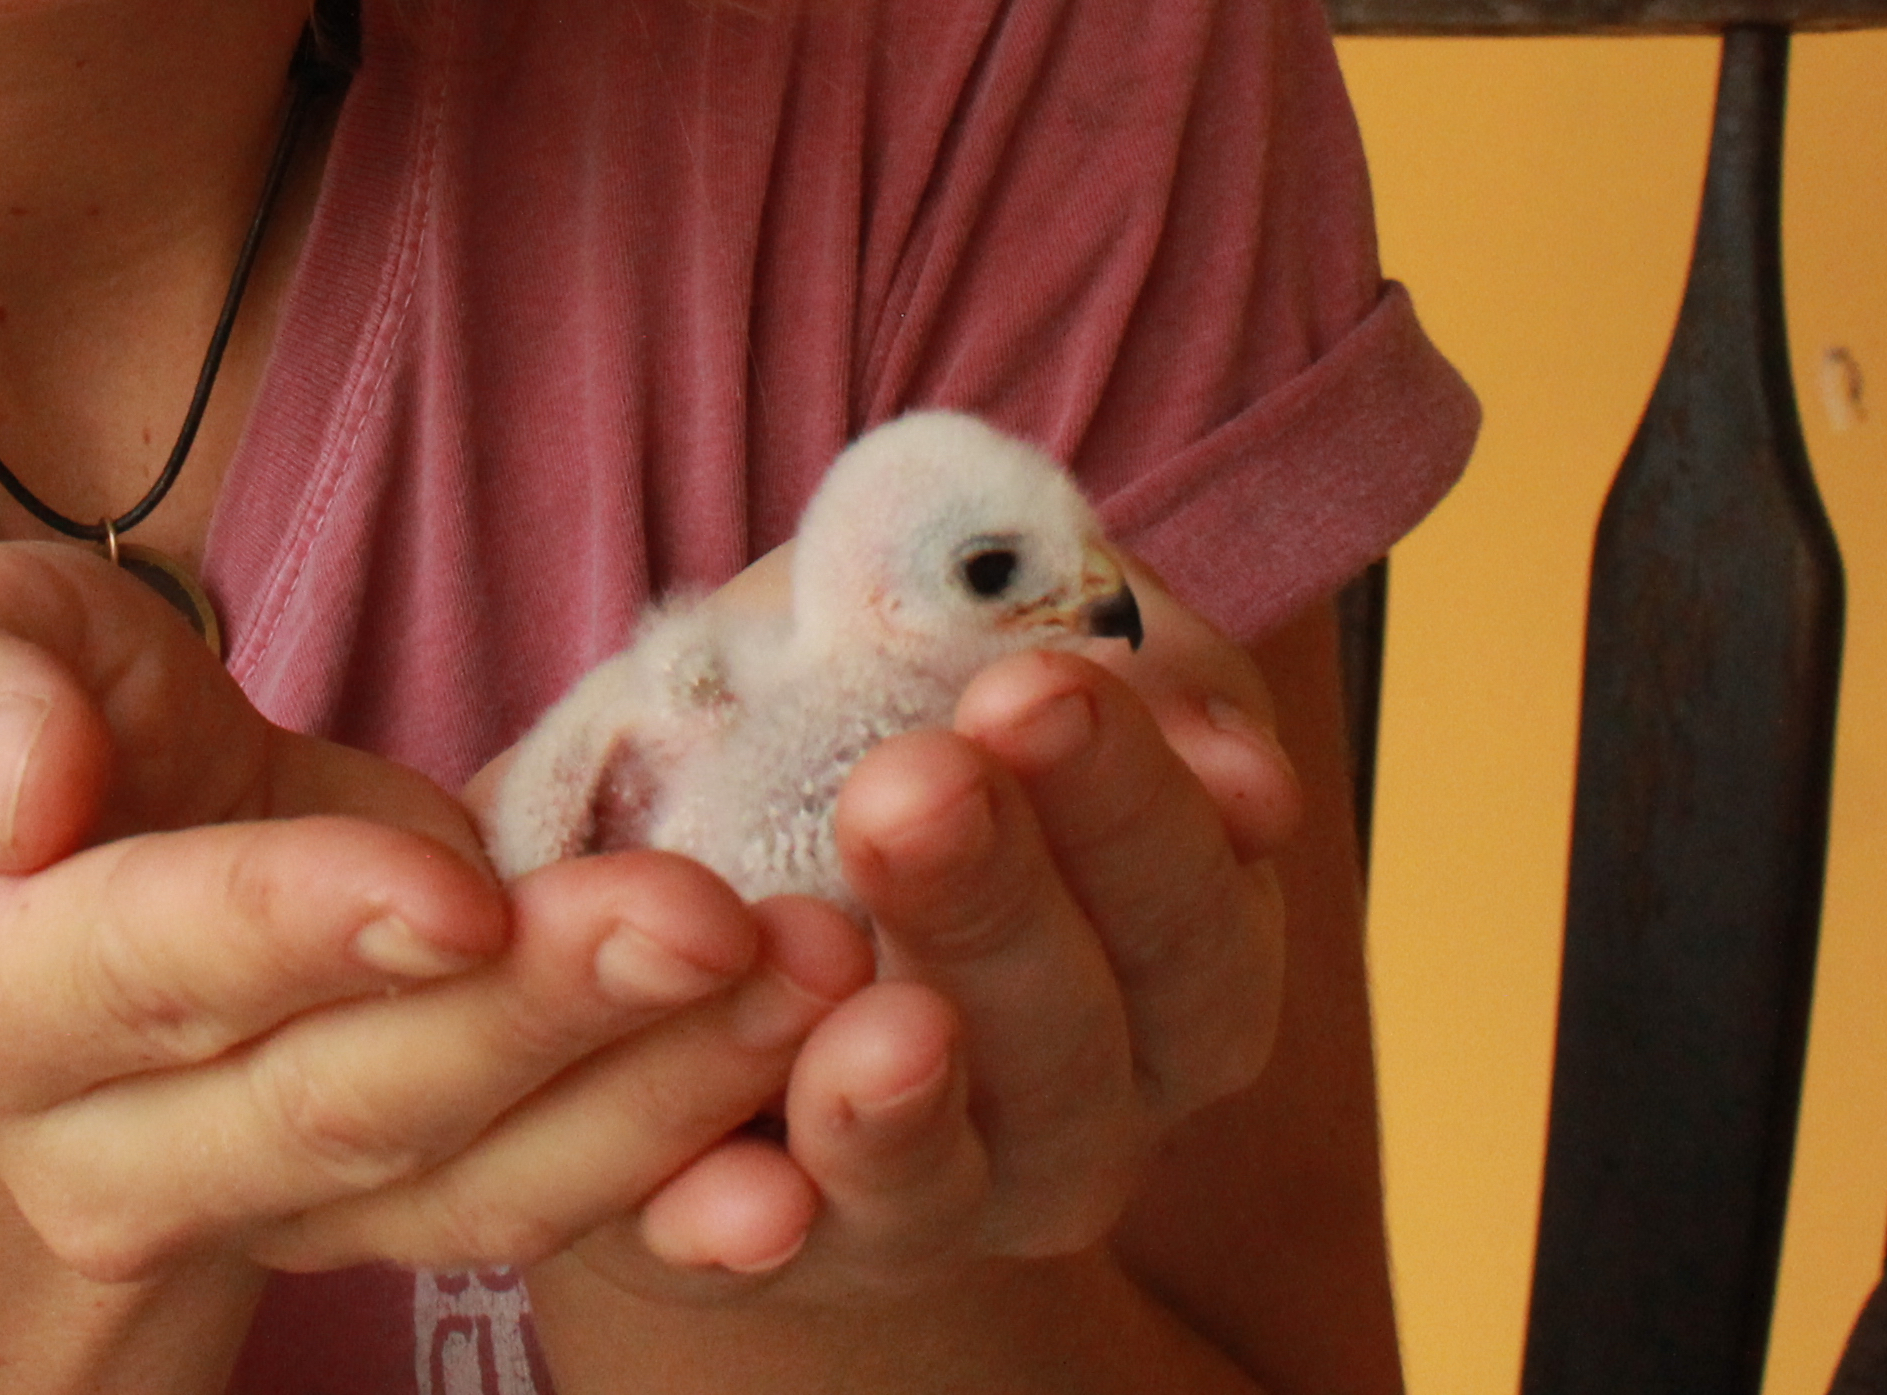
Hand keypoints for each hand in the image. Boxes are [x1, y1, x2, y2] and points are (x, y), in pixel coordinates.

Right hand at [0, 540, 869, 1288]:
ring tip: (812, 974)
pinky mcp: (378, 1211)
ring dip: (651, 1089)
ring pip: (460, 1179)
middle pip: (332, 1099)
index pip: (133, 971)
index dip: (296, 934)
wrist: (61, 863)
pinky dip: (674, 1174)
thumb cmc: (9, 720)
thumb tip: (26, 791)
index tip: (461, 889)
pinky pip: (531, 1211)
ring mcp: (244, 1205)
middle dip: (539, 1013)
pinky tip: (799, 1131)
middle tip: (718, 917)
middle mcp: (89, 1150)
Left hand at [547, 563, 1305, 1306]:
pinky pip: (763, 1264)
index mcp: (1169, 955)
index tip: (1032, 686)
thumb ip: (1052, 621)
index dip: (1131, 801)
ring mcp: (938, 1197)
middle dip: (998, 908)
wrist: (692, 833)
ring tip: (854, 1009)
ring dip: (899, 1099)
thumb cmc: (861, 702)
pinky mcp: (774, 1248)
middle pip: (1080, 1044)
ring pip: (941, 1180)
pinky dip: (743, 1235)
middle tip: (911, 788)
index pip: (1193, 900)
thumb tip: (1161, 691)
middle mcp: (1087, 1106)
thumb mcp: (952, 624)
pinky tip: (730, 1191)